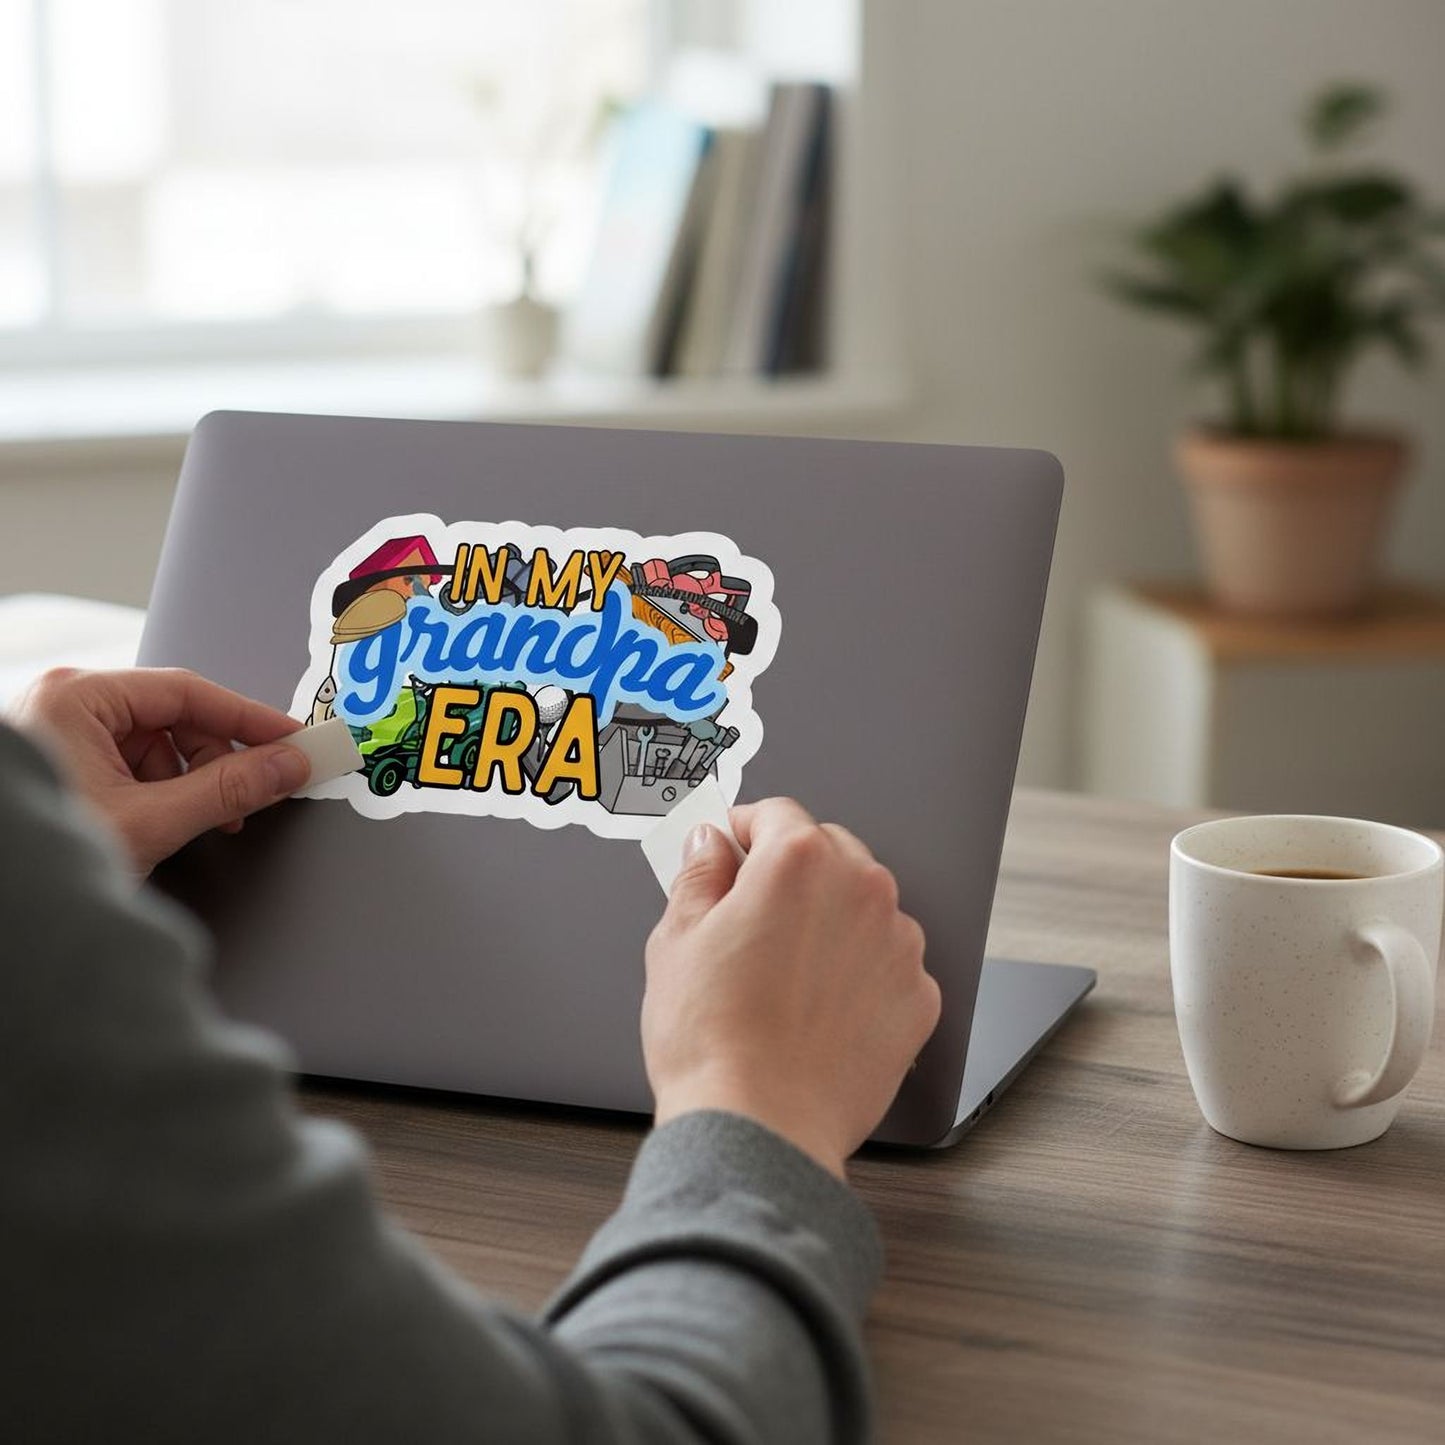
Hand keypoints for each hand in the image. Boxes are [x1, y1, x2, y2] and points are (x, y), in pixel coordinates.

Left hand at [10, 667, 309, 876]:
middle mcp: (65, 704)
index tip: (292, 738)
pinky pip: (133, 762)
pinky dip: (161, 791)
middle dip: (216, 762)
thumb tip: (283, 766)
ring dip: (189, 782)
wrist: (4, 913)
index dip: (248, 718)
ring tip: (192, 823)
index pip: (188, 692)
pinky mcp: (65, 760)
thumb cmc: (39, 860)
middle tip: (250, 795)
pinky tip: (165, 822)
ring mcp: (61, 731)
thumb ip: (227, 790)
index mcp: (76, 697)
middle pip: (175, 718)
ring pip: (157, 743)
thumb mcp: (150, 822)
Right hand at [642, 799, 940, 1177]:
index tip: (726, 852)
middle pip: (826, 851)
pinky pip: (886, 962)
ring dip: (830, 920)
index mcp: (798, 862)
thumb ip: (698, 874)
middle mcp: (861, 889)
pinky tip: (817, 1007)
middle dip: (789, 872)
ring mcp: (898, 944)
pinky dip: (859, 972)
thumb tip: (710, 845)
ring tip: (783, 973)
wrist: (761, 1126)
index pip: (774, 815)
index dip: (741, 832)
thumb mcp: (675, 939)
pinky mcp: (919, 996)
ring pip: (862, 906)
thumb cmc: (712, 1041)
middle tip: (747, 917)